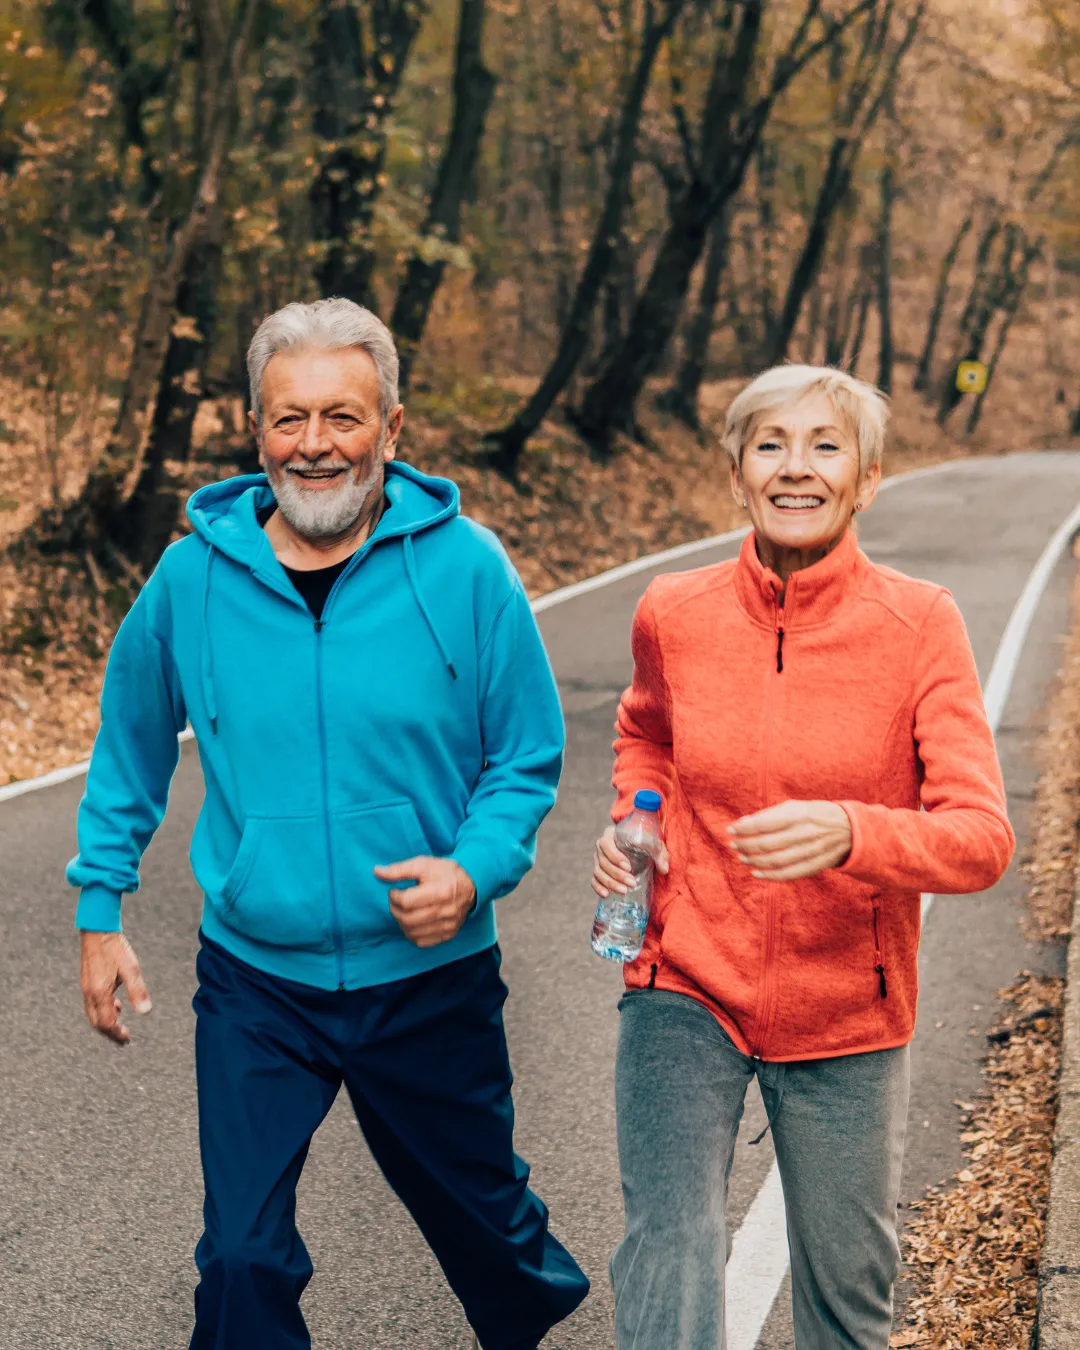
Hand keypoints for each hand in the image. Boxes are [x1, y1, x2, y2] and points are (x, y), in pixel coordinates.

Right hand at [79, 931, 152, 1045]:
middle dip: (110, 1033)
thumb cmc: (115, 948)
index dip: (117, 1034)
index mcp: (99, 993)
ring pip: (93, 1014)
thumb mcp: (131, 969)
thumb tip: (146, 1012)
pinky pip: (92, 1004)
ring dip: (106, 1023)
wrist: (97, 930)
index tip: (127, 1040)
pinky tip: (116, 1005)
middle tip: (123, 1039)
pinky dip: (103, 1010)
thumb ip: (138, 991)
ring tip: (120, 1026)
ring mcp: (86, 987)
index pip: (106, 1023)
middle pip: (97, 1023)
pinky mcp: (87, 981)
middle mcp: (89, 993)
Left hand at [374, 856, 476, 947]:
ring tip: (404, 911)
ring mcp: (449, 925)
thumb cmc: (445, 873)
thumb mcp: (424, 864)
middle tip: (395, 902)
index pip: (406, 902)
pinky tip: (413, 922)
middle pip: (408, 919)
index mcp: (441, 891)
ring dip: (401, 922)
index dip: (394, 897)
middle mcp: (447, 911)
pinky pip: (422, 942)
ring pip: (412, 933)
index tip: (394, 891)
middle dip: (395, 910)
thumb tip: (377, 872)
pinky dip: (412, 933)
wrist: (471, 884)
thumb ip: (399, 870)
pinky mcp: (449, 934)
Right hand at [591, 825, 669, 897]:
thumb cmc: (645, 842)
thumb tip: (664, 869)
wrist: (639, 846)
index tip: (628, 867)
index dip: (615, 856)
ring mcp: (598, 859)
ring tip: (624, 891)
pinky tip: (606, 894)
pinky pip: (594, 880)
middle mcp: (601, 846)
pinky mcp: (598, 871)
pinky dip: (598, 887)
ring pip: (598, 872)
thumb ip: (659, 854)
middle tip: (632, 883)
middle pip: (602, 861)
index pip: (606, 844)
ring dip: (610, 883)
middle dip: (617, 874)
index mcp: (610, 834)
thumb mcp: (653, 844)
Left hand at [727, 800, 851, 880]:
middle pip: (768, 843)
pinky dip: (770, 876)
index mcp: (799, 814)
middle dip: (746, 845)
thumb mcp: (795, 807)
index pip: (764, 823)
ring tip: (742, 857)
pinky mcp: (815, 866)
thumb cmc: (814, 815)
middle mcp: (805, 833)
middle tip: (734, 845)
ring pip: (776, 860)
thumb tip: (743, 823)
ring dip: (755, 860)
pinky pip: (789, 874)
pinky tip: (756, 873)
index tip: (730, 830)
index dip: (744, 828)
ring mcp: (811, 851)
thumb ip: (769, 815)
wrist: (850, 829)